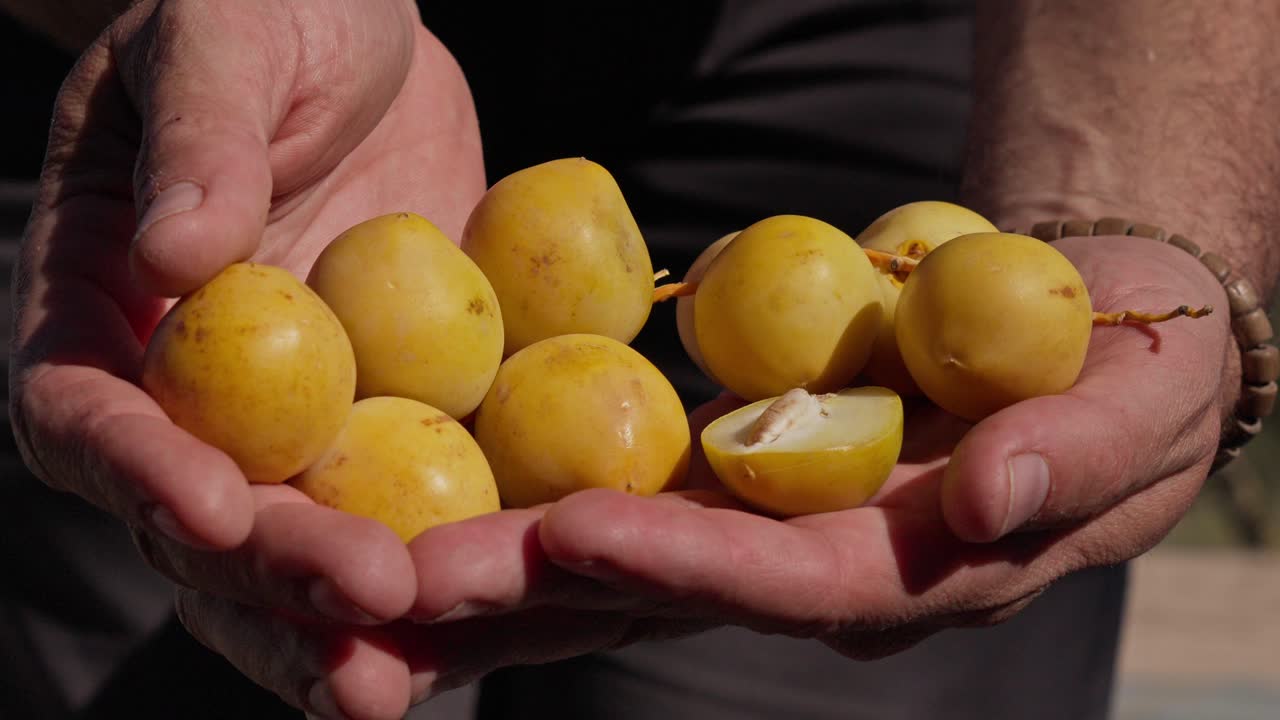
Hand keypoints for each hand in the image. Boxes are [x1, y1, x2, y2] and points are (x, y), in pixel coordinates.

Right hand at [10, 0, 483, 715]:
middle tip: (359, 638)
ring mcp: (296, 410)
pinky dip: (446, 557)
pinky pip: (412, 493)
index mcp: (100, 302)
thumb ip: (198, 139)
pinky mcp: (391, 409)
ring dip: (349, 622)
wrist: (352, 22)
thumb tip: (182, 257)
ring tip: (404, 688)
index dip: (144, 473)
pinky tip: (501, 608)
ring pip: (303, 539)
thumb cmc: (258, 3)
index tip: (220, 513)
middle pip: (205, 520)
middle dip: (274, 583)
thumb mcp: (222, 36)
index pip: (88, 413)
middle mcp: (192, 384)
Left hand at [172, 233, 1234, 715]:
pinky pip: (614, 500)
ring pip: (611, 567)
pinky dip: (522, 512)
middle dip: (535, 595)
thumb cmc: (1125, 374)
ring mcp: (759, 532)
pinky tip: (430, 505)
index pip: (784, 581)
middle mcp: (813, 574)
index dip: (687, 563)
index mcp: (908, 573)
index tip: (581, 533)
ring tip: (366, 566)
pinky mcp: (727, 480)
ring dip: (493, 569)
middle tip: (404, 584)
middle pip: (662, 595)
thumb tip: (983, 499)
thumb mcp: (1129, 411)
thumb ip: (1063, 461)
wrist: (1087, 331)